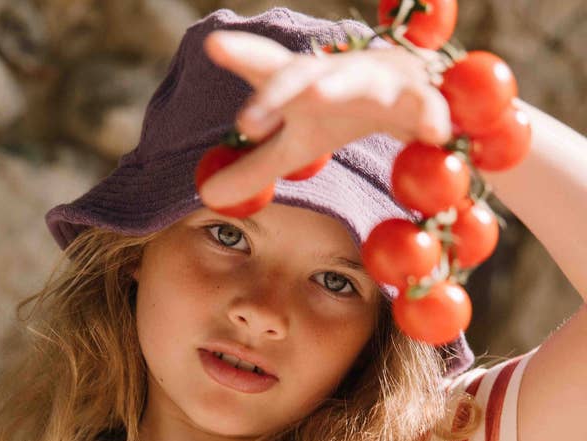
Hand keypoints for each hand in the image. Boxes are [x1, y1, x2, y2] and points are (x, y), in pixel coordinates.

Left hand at [198, 29, 452, 209]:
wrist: (404, 94)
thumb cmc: (339, 115)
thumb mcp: (295, 147)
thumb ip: (254, 168)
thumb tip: (207, 195)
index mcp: (301, 84)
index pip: (266, 70)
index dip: (243, 56)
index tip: (213, 46)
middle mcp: (335, 76)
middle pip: (302, 77)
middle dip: (279, 89)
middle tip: (251, 116)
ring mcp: (379, 81)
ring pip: (357, 80)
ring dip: (338, 86)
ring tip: (318, 98)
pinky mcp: (419, 98)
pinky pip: (424, 106)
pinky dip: (428, 117)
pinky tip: (434, 132)